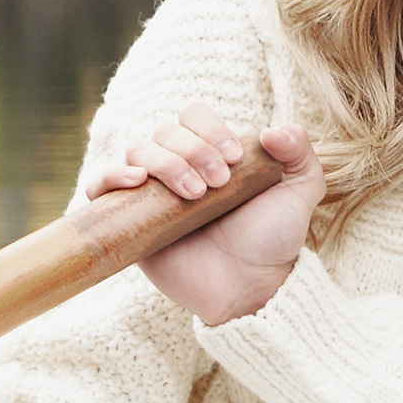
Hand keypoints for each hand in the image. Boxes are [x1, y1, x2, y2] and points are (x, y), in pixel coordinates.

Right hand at [100, 102, 326, 324]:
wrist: (251, 287)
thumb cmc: (274, 239)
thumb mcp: (301, 190)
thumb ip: (300, 151)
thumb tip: (271, 130)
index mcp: (211, 151)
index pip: (193, 115)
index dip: (210, 129)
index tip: (234, 159)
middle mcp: (178, 166)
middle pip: (165, 131)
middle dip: (193, 151)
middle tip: (217, 184)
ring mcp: (152, 193)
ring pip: (137, 150)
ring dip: (165, 163)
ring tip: (193, 194)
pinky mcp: (130, 220)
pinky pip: (100, 185)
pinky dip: (110, 175)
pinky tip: (136, 181)